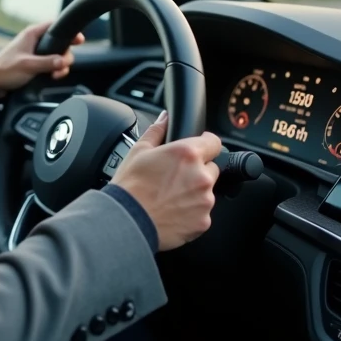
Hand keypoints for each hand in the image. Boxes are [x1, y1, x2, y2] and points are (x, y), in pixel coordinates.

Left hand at [0, 21, 85, 95]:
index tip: (79, 40)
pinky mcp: (35, 63)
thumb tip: (64, 61)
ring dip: (60, 65)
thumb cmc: (5, 70)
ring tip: (56, 74)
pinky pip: (51, 64)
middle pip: (60, 43)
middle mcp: (35, 41)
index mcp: (32, 34)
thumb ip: (47, 63)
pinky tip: (53, 77)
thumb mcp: (28, 65)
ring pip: (57, 55)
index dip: (69, 31)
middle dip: (65, 55)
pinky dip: (55, 70)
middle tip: (62, 66)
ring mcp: (36, 52)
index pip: (55, 25)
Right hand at [109, 111, 221, 250]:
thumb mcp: (138, 151)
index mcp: (188, 154)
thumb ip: (157, 131)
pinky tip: (172, 212)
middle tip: (175, 178)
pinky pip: (202, 213)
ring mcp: (204, 200)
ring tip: (170, 197)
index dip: (205, 144)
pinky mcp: (203, 221)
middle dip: (198, 171)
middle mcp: (201, 176)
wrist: (126, 221)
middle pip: (211, 168)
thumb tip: (165, 118)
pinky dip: (191, 213)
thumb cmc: (130, 187)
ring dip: (194, 193)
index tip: (199, 149)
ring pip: (207, 192)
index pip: (214, 143)